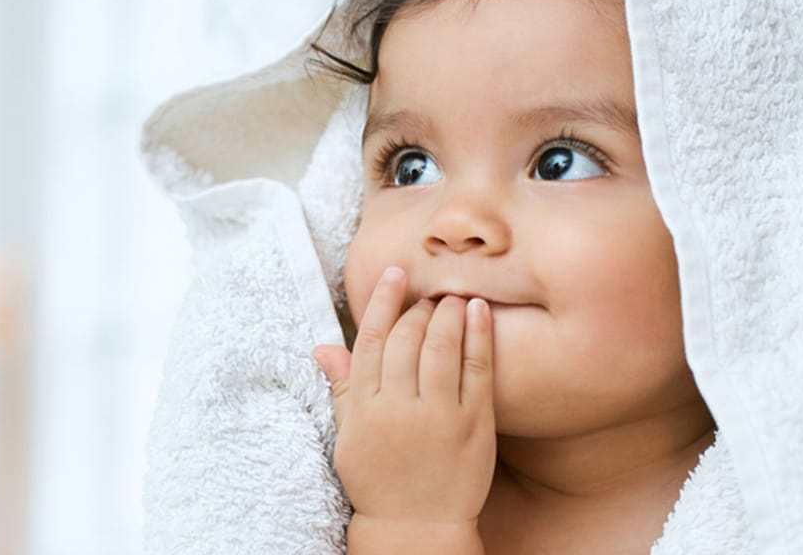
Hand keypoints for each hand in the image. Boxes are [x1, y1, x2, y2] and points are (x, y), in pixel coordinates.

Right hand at [312, 266, 496, 526]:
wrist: (416, 527)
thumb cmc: (378, 481)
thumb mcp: (349, 437)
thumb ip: (343, 388)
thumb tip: (323, 347)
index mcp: (365, 408)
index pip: (370, 340)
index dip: (383, 301)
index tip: (395, 273)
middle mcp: (399, 407)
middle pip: (407, 338)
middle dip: (419, 308)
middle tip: (429, 294)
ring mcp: (438, 415)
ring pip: (441, 346)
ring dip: (448, 312)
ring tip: (454, 297)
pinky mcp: (473, 424)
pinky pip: (477, 369)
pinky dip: (479, 335)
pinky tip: (479, 312)